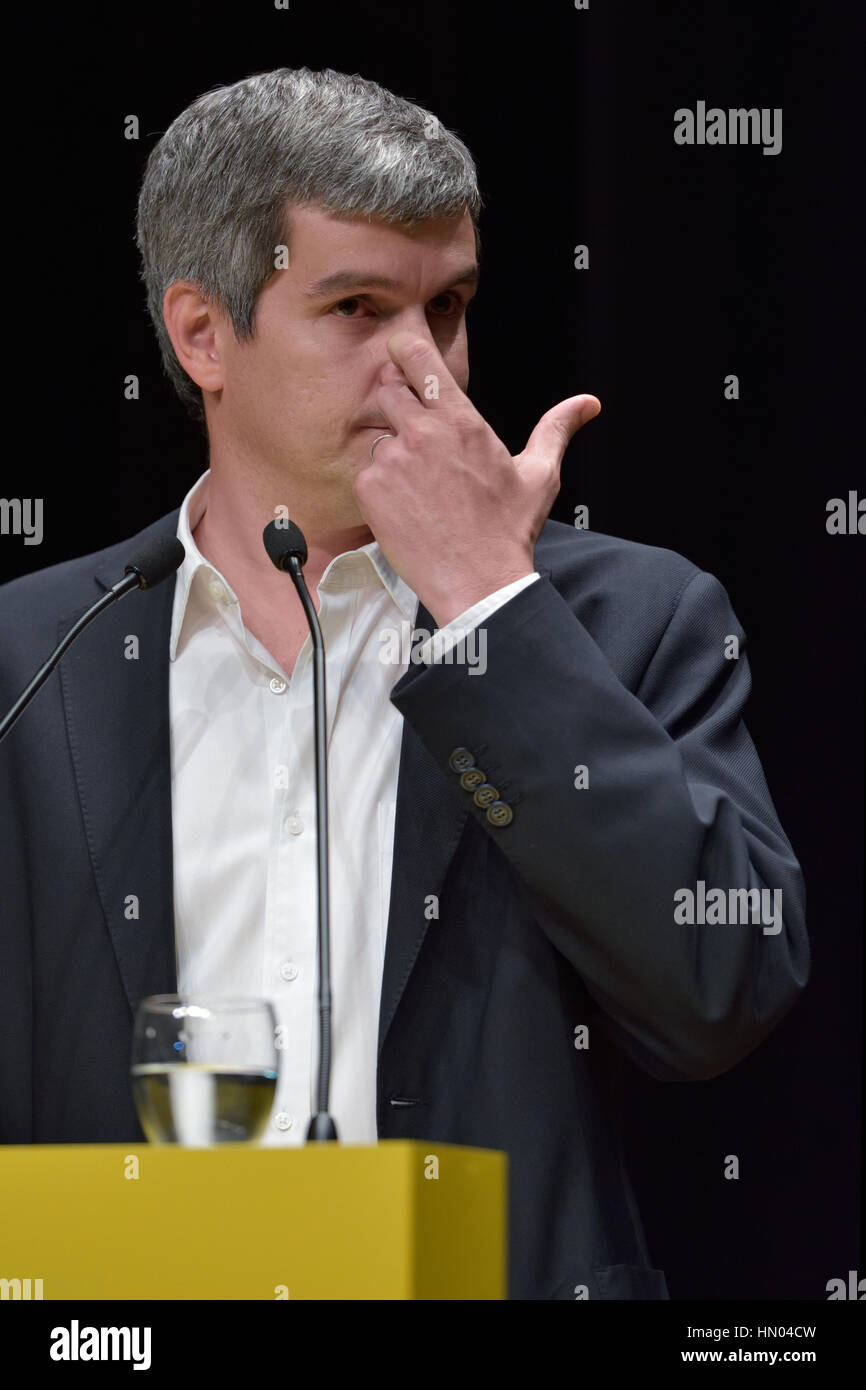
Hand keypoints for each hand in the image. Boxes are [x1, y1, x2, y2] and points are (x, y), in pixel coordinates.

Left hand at [352, 330, 600, 627]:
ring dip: (393, 452)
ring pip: (378, 436)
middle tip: (417, 436)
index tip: (404, 356)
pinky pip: (367, 472)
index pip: (418, 358)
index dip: (406, 351)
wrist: (477, 582)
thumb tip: (587, 404)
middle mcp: (423, 433)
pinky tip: (408, 508)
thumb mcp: (538, 475)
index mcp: (461, 421)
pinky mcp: (371, 489)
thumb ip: (556, 429)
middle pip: (387, 388)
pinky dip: (381, 487)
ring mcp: (393, 460)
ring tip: (420, 488)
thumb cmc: (506, 531)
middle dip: (397, 403)